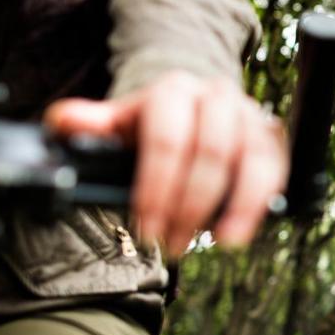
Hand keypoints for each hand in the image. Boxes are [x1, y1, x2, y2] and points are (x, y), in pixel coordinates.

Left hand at [43, 71, 286, 255]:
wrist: (197, 111)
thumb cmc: (154, 127)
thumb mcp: (120, 124)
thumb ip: (90, 124)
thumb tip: (61, 123)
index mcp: (174, 90)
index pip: (167, 139)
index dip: (156, 188)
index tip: (145, 228)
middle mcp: (218, 96)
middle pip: (211, 152)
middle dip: (190, 205)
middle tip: (170, 243)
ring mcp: (251, 116)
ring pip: (250, 162)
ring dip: (234, 208)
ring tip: (215, 244)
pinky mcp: (273, 140)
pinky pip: (273, 174)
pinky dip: (257, 206)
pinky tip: (237, 234)